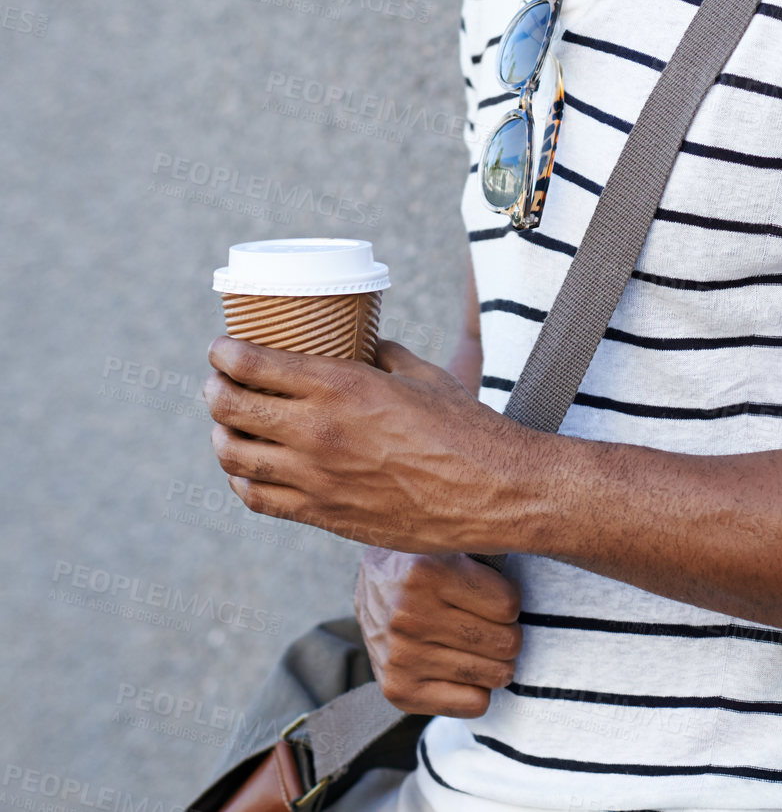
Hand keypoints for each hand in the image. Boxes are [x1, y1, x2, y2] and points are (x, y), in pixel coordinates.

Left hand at [203, 337, 529, 551]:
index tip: (221, 348)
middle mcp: (317, 430)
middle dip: (215, 390)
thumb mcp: (420, 373)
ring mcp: (315, 478)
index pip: (252, 364)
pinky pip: (257, 498)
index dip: (225, 354)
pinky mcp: (322, 514)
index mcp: (339, 385)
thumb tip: (363, 344)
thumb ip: (382, 355)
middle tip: (217, 382)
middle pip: (231, 408)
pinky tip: (246, 469)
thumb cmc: (462, 426)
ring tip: (225, 425)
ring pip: (234, 456)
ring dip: (220, 434)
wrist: (488, 490)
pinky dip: (240, 480)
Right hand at [355, 547, 521, 716]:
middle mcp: (410, 615)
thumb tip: (538, 553)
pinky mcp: (399, 691)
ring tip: (479, 645)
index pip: (509, 604)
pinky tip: (463, 668)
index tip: (497, 595)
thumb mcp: (450, 540)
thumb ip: (487, 550)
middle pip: (505, 643)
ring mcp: (402, 657)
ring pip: (493, 675)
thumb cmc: (426, 559)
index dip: (511, 600)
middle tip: (492, 624)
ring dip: (496, 662)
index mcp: (427, 571)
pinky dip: (478, 689)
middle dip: (508, 634)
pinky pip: (473, 704)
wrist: (371, 584)